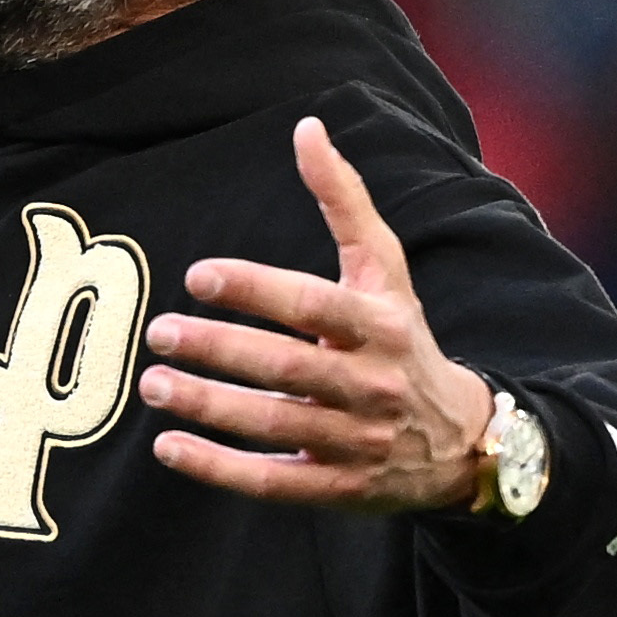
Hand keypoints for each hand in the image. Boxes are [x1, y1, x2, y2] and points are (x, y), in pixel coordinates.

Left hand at [140, 116, 494, 513]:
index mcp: (380, 326)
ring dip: (209, 407)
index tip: (198, 275)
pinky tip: (167, 447)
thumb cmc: (402, 339)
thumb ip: (344, 202)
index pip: (314, 305)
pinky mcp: (338, 488)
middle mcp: (371, 384)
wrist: (462, 439)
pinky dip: (219, 469)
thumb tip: (306, 127)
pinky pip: (273, 482)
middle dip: (219, 349)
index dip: (257, 289)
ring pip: (275, 425)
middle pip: (287, 367)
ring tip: (153, 384)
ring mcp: (355, 441)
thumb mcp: (385, 271)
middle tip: (158, 331)